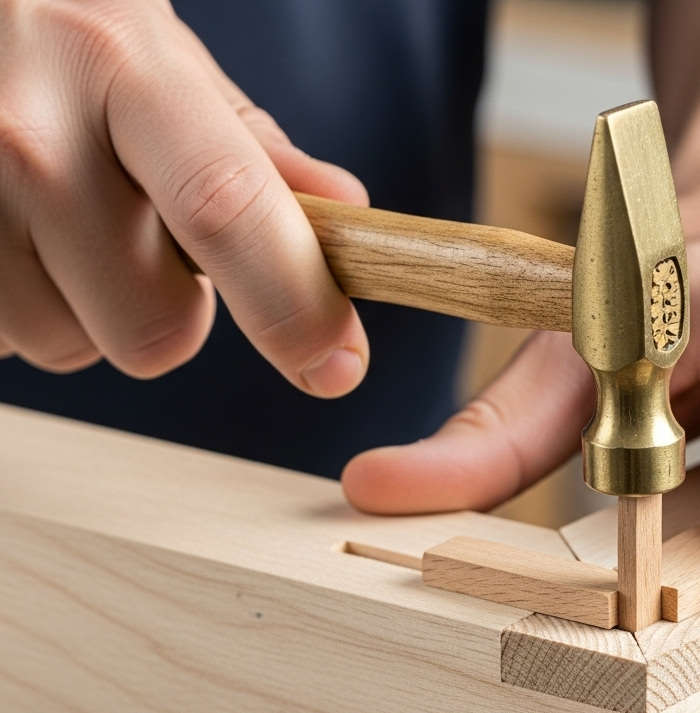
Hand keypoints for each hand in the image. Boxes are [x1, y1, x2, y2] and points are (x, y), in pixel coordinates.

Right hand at [0, 0, 366, 395]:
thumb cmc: (73, 45)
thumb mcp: (170, 70)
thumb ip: (259, 156)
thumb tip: (349, 217)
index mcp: (125, 72)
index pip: (227, 210)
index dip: (293, 305)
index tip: (337, 365)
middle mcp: (29, 134)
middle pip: (157, 330)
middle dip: (173, 311)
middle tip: (141, 240)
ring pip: (73, 347)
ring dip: (88, 310)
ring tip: (61, 224)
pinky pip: (7, 341)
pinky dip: (26, 309)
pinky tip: (16, 235)